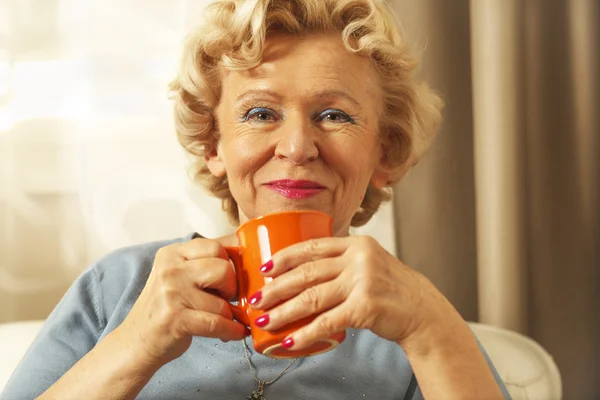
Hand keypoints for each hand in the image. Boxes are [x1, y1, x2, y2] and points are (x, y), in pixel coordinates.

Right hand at [117, 238, 247, 365]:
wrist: (136, 341)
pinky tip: (236, 333)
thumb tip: (248, 253)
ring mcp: (171, 293)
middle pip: (223, 268)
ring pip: (222, 301)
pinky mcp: (175, 319)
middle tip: (226, 298)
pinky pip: (217, 323)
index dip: (229, 263)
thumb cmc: (166, 308)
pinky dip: (231, 330)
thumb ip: (206, 263)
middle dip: (231, 286)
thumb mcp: (180, 276)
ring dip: (228, 314)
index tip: (229, 277)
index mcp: (172, 253)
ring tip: (223, 319)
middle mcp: (170, 269)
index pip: (215, 246)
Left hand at [249, 236, 453, 349]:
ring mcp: (363, 282)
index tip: (265, 269)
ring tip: (264, 320)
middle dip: (276, 288)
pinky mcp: (366, 306)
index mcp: (356, 245)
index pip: (313, 247)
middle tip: (256, 299)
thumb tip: (302, 272)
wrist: (422, 310)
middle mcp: (359, 259)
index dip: (285, 258)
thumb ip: (343, 262)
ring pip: (312, 297)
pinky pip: (327, 322)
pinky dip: (306, 333)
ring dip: (284, 311)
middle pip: (307, 273)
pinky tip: (290, 341)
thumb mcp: (370, 264)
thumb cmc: (391, 290)